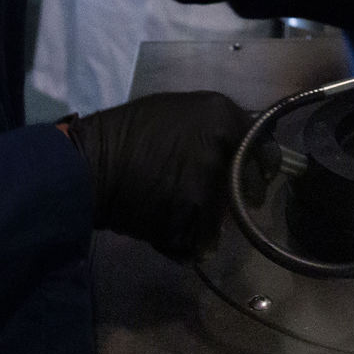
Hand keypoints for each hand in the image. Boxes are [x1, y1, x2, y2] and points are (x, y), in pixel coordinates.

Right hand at [61, 91, 248, 259]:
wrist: (91, 163)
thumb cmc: (131, 131)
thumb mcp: (179, 112)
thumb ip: (214, 128)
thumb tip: (237, 149)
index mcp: (221, 116)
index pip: (262, 147)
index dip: (261, 163)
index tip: (259, 175)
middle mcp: (222, 151)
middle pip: (246, 185)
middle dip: (235, 195)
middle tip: (215, 199)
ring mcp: (208, 189)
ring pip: (223, 217)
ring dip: (208, 221)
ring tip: (180, 213)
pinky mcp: (191, 223)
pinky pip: (199, 241)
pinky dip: (187, 241)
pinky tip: (167, 227)